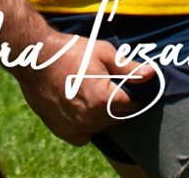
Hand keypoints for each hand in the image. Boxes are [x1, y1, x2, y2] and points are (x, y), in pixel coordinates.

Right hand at [11, 29, 154, 143]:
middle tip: (108, 86)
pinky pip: (84, 136)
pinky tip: (83, 110)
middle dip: (118, 105)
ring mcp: (75, 126)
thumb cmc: (71, 51)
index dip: (132, 94)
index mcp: (103, 99)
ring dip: (103, 115)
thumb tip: (153, 74)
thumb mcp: (103, 52)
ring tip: (94, 94)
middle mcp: (90, 118)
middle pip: (117, 118)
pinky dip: (87, 127)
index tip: (127, 86)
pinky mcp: (62, 130)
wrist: (35, 57)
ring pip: (102, 127)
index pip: (131, 105)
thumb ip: (129, 68)